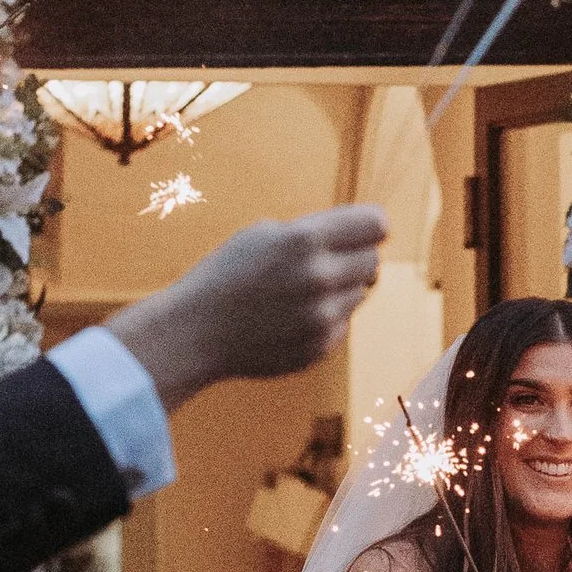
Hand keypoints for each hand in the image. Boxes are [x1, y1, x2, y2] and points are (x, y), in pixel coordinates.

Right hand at [112, 208, 387, 412]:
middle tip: (325, 262)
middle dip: (354, 258)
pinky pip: (343, 324)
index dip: (370, 226)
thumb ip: (317, 232)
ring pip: (360, 294)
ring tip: (298, 292)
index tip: (361, 232)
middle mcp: (319, 277)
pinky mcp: (321, 347)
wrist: (195, 331)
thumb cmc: (229, 274)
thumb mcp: (265, 234)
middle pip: (373, 261)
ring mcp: (322, 317)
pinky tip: (291, 318)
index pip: (376, 225)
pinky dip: (326, 318)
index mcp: (304, 240)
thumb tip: (369, 240)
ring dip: (339, 290)